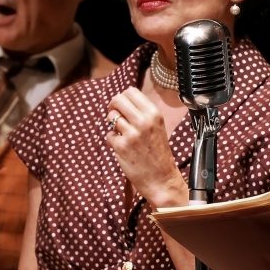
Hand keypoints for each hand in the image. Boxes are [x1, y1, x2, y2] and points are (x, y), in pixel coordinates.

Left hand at [105, 88, 187, 208]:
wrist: (161, 178)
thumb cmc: (158, 152)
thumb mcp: (157, 126)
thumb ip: (142, 112)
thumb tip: (122, 100)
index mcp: (154, 113)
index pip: (131, 91)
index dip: (123, 98)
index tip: (122, 106)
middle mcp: (144, 121)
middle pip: (118, 99)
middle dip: (113, 106)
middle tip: (115, 115)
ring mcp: (132, 134)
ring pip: (111, 116)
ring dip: (112, 124)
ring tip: (121, 134)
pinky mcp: (121, 146)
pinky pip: (109, 134)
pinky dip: (112, 140)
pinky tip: (122, 147)